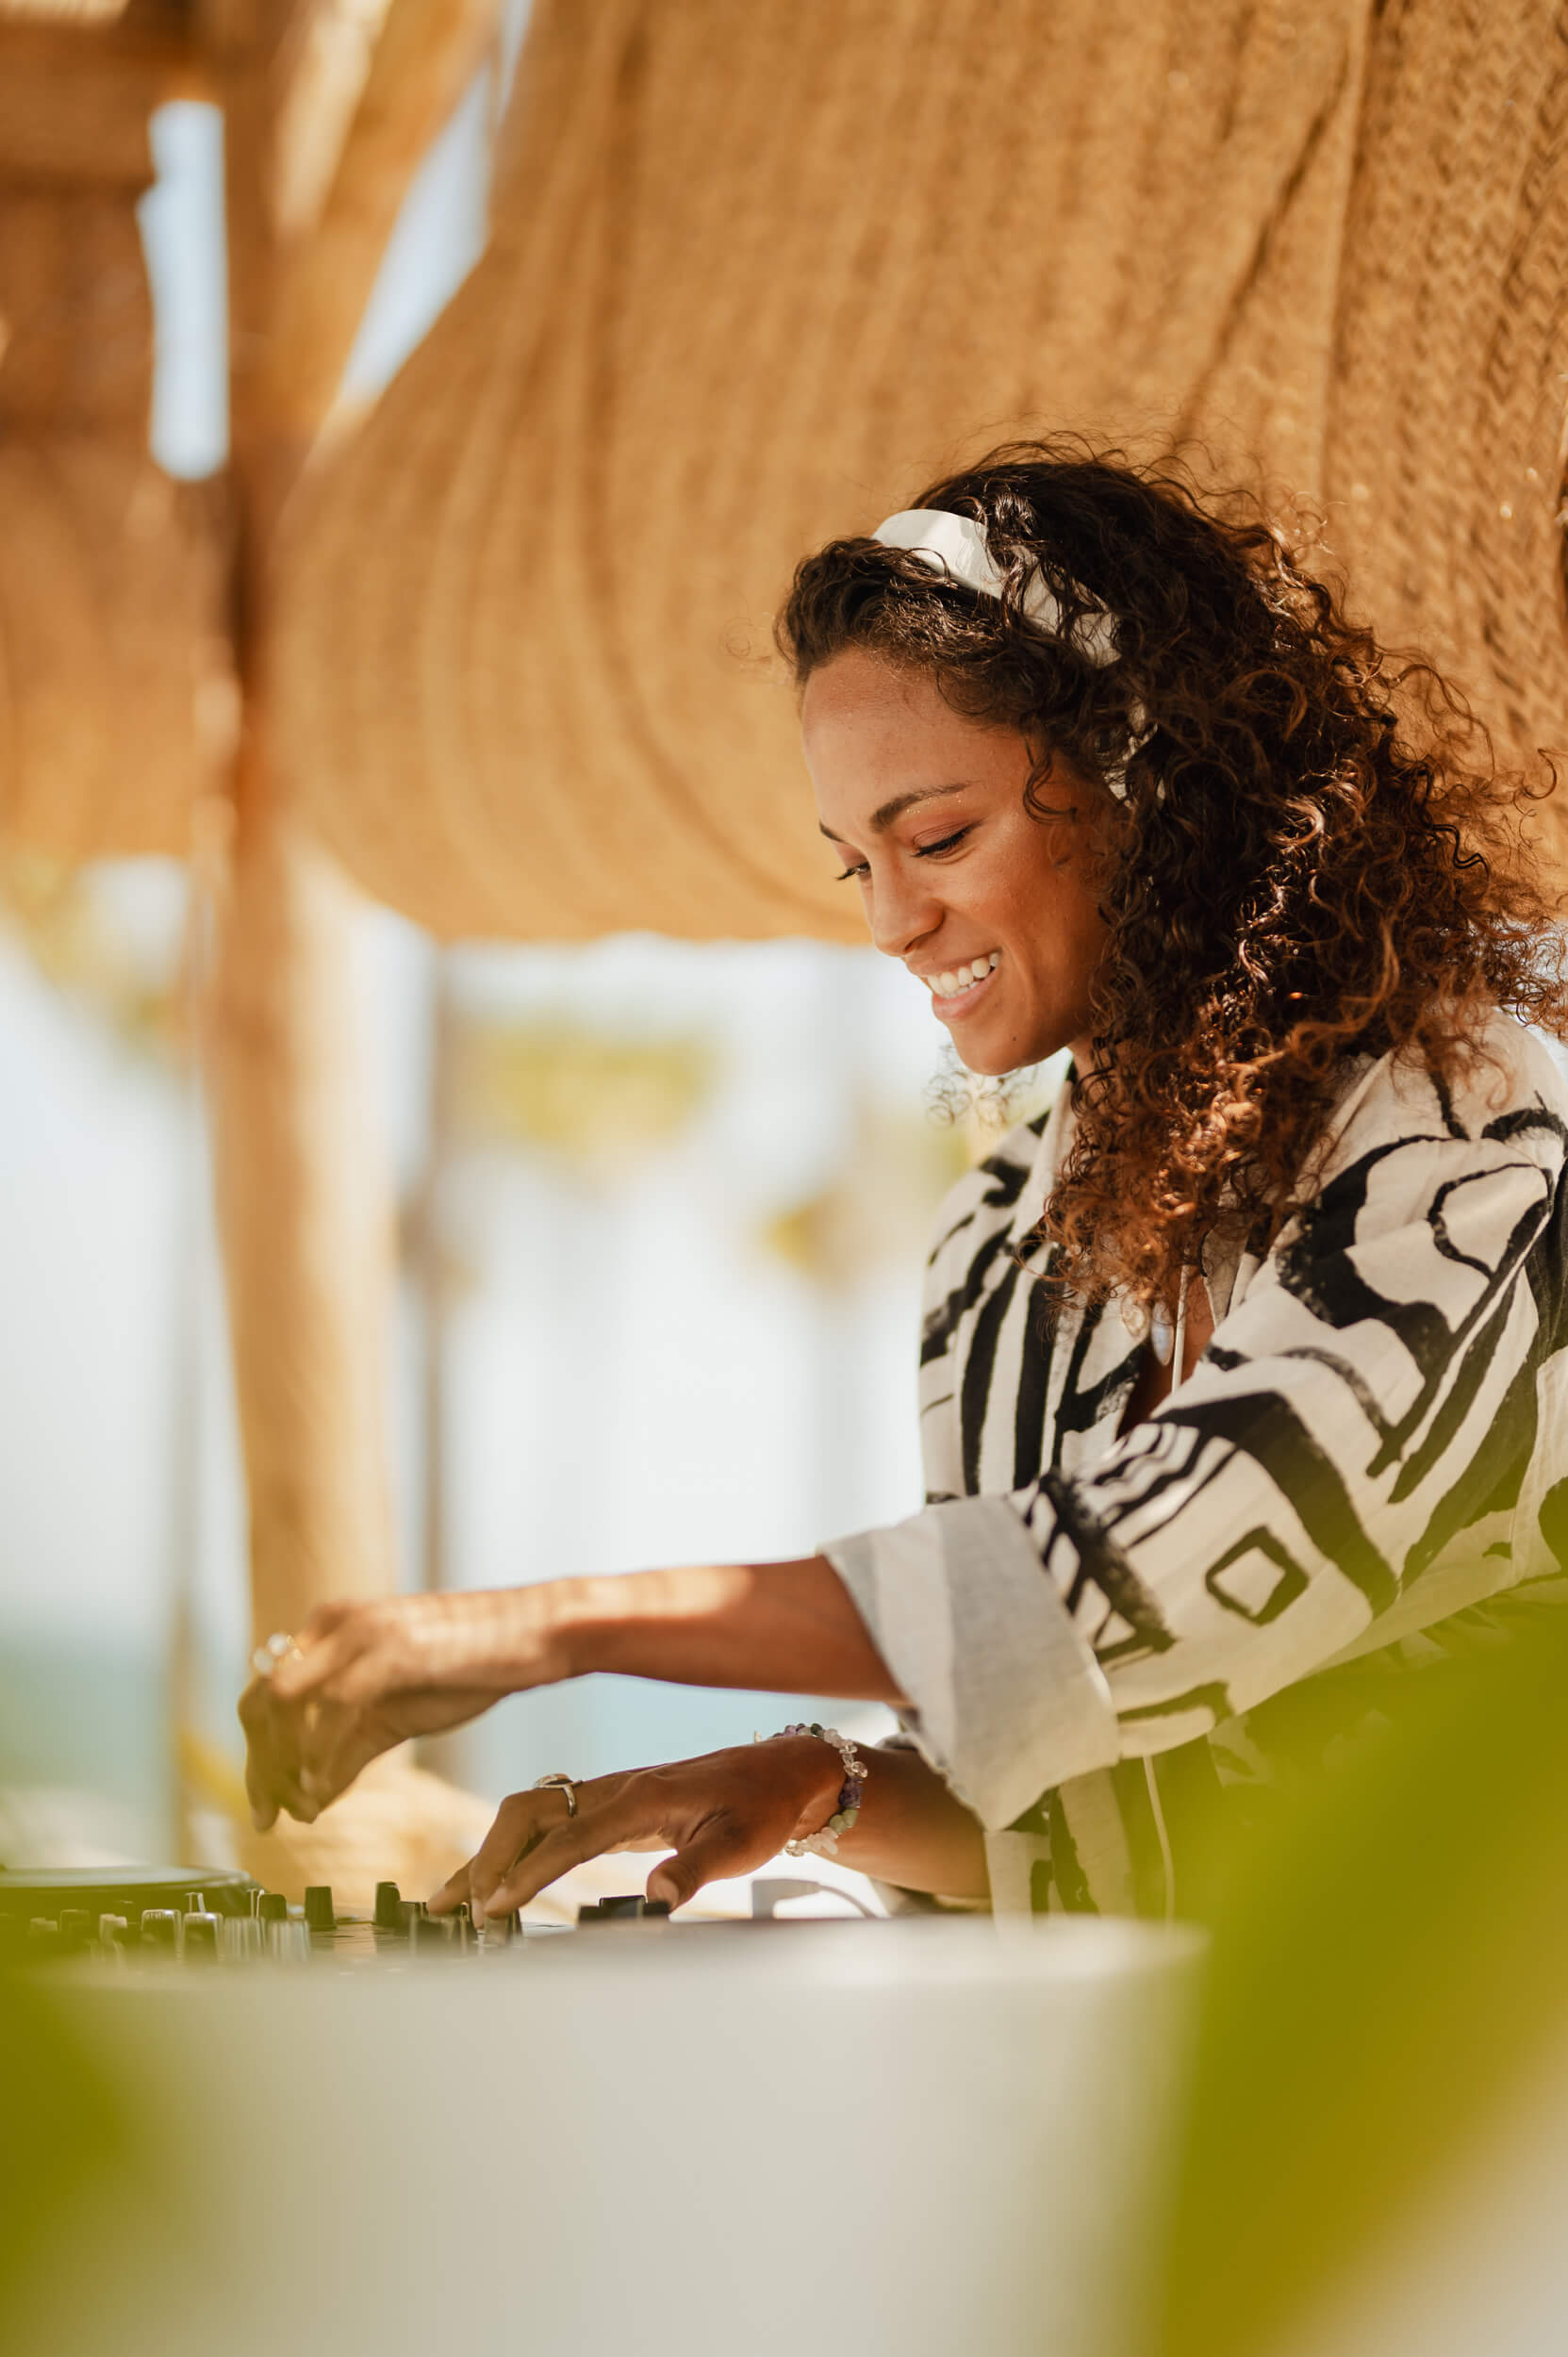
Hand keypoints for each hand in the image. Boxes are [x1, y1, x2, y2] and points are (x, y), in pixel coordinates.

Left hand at [239, 1589, 560, 1829]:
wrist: (534, 1632)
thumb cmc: (473, 1665)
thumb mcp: (400, 1713)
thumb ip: (351, 1750)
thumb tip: (309, 1799)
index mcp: (332, 1629)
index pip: (265, 1694)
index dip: (257, 1755)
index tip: (265, 1805)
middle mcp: (335, 1624)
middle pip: (261, 1700)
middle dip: (259, 1766)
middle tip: (268, 1815)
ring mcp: (360, 1633)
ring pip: (283, 1703)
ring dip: (282, 1765)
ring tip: (300, 1808)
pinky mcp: (390, 1650)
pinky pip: (331, 1710)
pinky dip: (319, 1756)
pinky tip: (324, 1791)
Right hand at [428, 1737, 846, 1918]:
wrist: (777, 1774)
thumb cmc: (760, 1808)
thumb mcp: (740, 1844)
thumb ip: (696, 1868)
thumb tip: (656, 1899)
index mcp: (642, 1795)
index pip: (571, 1837)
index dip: (531, 1872)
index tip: (497, 1907)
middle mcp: (614, 1788)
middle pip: (530, 1811)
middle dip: (489, 1856)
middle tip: (462, 1911)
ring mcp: (607, 1793)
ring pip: (529, 1812)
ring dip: (488, 1851)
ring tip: (449, 1900)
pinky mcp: (607, 1805)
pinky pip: (546, 1821)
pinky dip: (509, 1846)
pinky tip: (490, 1878)